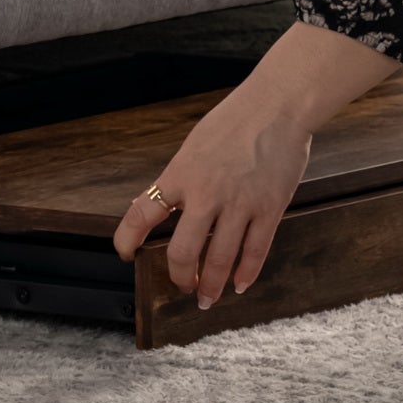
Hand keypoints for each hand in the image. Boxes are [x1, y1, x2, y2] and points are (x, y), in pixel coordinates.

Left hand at [112, 74, 312, 307]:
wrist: (278, 105)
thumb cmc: (236, 119)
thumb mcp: (196, 144)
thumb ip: (181, 176)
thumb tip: (163, 202)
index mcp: (182, 173)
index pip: (144, 212)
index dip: (127, 238)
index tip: (124, 253)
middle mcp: (206, 193)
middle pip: (183, 251)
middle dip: (179, 276)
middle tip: (181, 285)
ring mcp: (239, 204)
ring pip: (219, 260)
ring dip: (210, 285)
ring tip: (207, 297)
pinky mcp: (269, 209)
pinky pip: (255, 252)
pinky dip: (245, 274)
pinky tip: (239, 284)